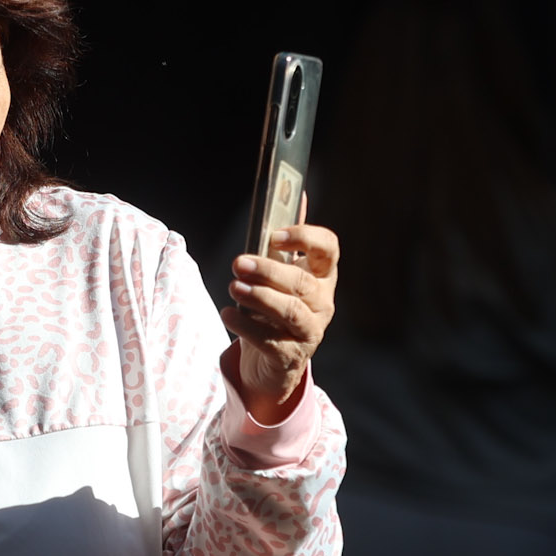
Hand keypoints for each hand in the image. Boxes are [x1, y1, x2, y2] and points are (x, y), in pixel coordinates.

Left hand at [224, 221, 339, 422]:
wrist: (273, 362)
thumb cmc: (275, 309)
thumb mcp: (281, 273)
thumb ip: (287, 240)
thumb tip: (295, 192)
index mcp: (322, 276)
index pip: (328, 249)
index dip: (305, 238)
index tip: (276, 236)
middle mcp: (322, 303)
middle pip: (301, 282)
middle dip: (268, 270)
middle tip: (238, 262)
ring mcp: (310, 331)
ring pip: (290, 311)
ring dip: (259, 297)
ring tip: (234, 286)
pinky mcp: (291, 356)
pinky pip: (269, 340)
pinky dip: (246, 326)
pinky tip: (228, 314)